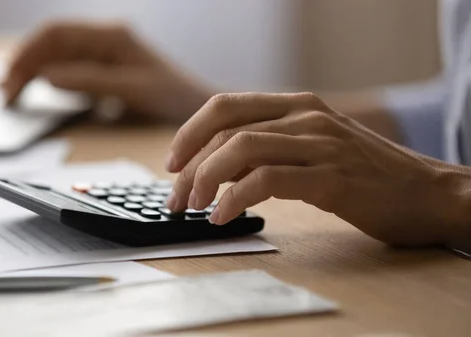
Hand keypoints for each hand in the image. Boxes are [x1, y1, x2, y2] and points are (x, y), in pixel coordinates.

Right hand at [0, 21, 212, 122]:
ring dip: (32, 70)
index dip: (28, 54)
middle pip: (51, 42)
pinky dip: (48, 77)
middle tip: (4, 91)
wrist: (196, 105)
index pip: (56, 35)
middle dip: (24, 63)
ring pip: (56, 53)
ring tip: (11, 92)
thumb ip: (89, 81)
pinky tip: (36, 90)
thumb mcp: (132, 90)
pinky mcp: (103, 65)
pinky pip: (68, 66)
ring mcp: (103, 50)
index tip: (10, 77)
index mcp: (111, 35)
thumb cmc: (172, 96)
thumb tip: (47, 76)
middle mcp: (104, 37)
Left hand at [165, 92, 470, 246]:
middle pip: (226, 130)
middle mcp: (306, 116)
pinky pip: (267, 181)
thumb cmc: (366, 175)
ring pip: (241, 149)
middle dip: (190, 166)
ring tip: (194, 208)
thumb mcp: (314, 147)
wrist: (428, 192)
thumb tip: (216, 167)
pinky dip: (236, 199)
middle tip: (176, 198)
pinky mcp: (332, 178)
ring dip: (206, 181)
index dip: (190, 133)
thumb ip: (270, 148)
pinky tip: (224, 216)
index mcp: (298, 105)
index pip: (225, 105)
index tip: (172, 162)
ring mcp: (320, 144)